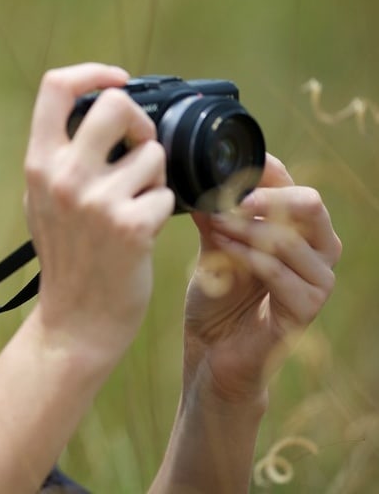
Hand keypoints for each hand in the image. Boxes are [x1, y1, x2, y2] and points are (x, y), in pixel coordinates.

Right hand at [23, 64, 174, 360]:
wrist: (77, 320)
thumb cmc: (67, 258)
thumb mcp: (42, 199)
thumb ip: (62, 157)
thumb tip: (96, 109)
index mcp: (39, 163)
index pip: (55, 86)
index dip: (92, 72)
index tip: (117, 79)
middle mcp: (63, 176)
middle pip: (115, 104)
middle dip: (140, 121)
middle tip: (141, 147)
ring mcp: (96, 201)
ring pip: (153, 153)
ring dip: (156, 176)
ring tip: (138, 204)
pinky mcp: (131, 226)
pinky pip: (166, 194)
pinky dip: (164, 211)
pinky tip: (144, 232)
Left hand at [183, 154, 340, 403]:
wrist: (212, 353)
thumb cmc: (216, 299)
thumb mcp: (213, 247)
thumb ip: (214, 216)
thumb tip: (200, 177)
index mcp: (301, 230)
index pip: (293, 185)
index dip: (263, 170)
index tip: (222, 165)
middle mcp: (320, 251)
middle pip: (309, 203)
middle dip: (264, 197)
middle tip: (225, 198)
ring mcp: (318, 280)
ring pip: (289, 237)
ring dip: (245, 229)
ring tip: (212, 227)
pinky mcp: (307, 308)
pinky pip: (278, 271)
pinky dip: (245, 257)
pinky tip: (220, 250)